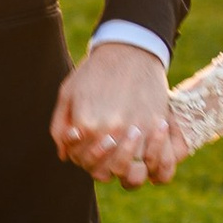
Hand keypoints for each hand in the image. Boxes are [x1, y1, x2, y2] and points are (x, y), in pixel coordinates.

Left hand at [51, 42, 177, 187]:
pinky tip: (151, 156)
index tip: (92, 143)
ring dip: (131, 169)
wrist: (130, 48)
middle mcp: (112, 133)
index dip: (85, 156)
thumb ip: (60, 126)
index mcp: (86, 125)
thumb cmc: (95, 71)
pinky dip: (158, 167)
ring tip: (130, 152)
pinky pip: (162, 162)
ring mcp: (137, 132)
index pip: (83, 162)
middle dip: (106, 165)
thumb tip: (64, 156)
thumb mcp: (68, 93)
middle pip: (108, 172)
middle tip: (110, 148)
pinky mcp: (157, 126)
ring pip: (135, 173)